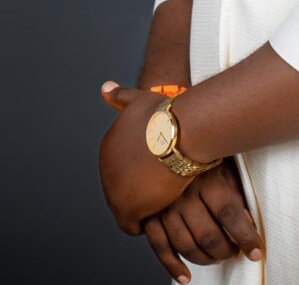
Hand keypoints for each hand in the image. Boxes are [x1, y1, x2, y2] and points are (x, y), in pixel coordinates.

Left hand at [99, 80, 191, 235]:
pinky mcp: (126, 209)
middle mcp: (105, 169)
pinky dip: (144, 222)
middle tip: (163, 183)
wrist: (180, 131)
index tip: (157, 165)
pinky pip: (132, 225)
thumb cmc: (167, 114)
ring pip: (128, 205)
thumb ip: (120, 96)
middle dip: (140, 186)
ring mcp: (113, 191)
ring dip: (143, 204)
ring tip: (164, 198)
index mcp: (108, 146)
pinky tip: (159, 213)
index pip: (122, 164)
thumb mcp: (139, 99)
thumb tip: (104, 88)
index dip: (140, 166)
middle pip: (124, 185)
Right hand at [142, 157, 264, 282]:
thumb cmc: (206, 151)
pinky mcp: (149, 214)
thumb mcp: (226, 166)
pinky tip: (184, 276)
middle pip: (208, 235)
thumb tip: (248, 221)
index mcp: (207, 179)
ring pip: (186, 244)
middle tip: (234, 252)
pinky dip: (172, 265)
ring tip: (217, 257)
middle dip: (226, 250)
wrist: (171, 137)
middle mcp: (185, 194)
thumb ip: (236, 192)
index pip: (230, 215)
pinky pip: (159, 246)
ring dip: (205, 258)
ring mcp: (164, 205)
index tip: (256, 252)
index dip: (246, 237)